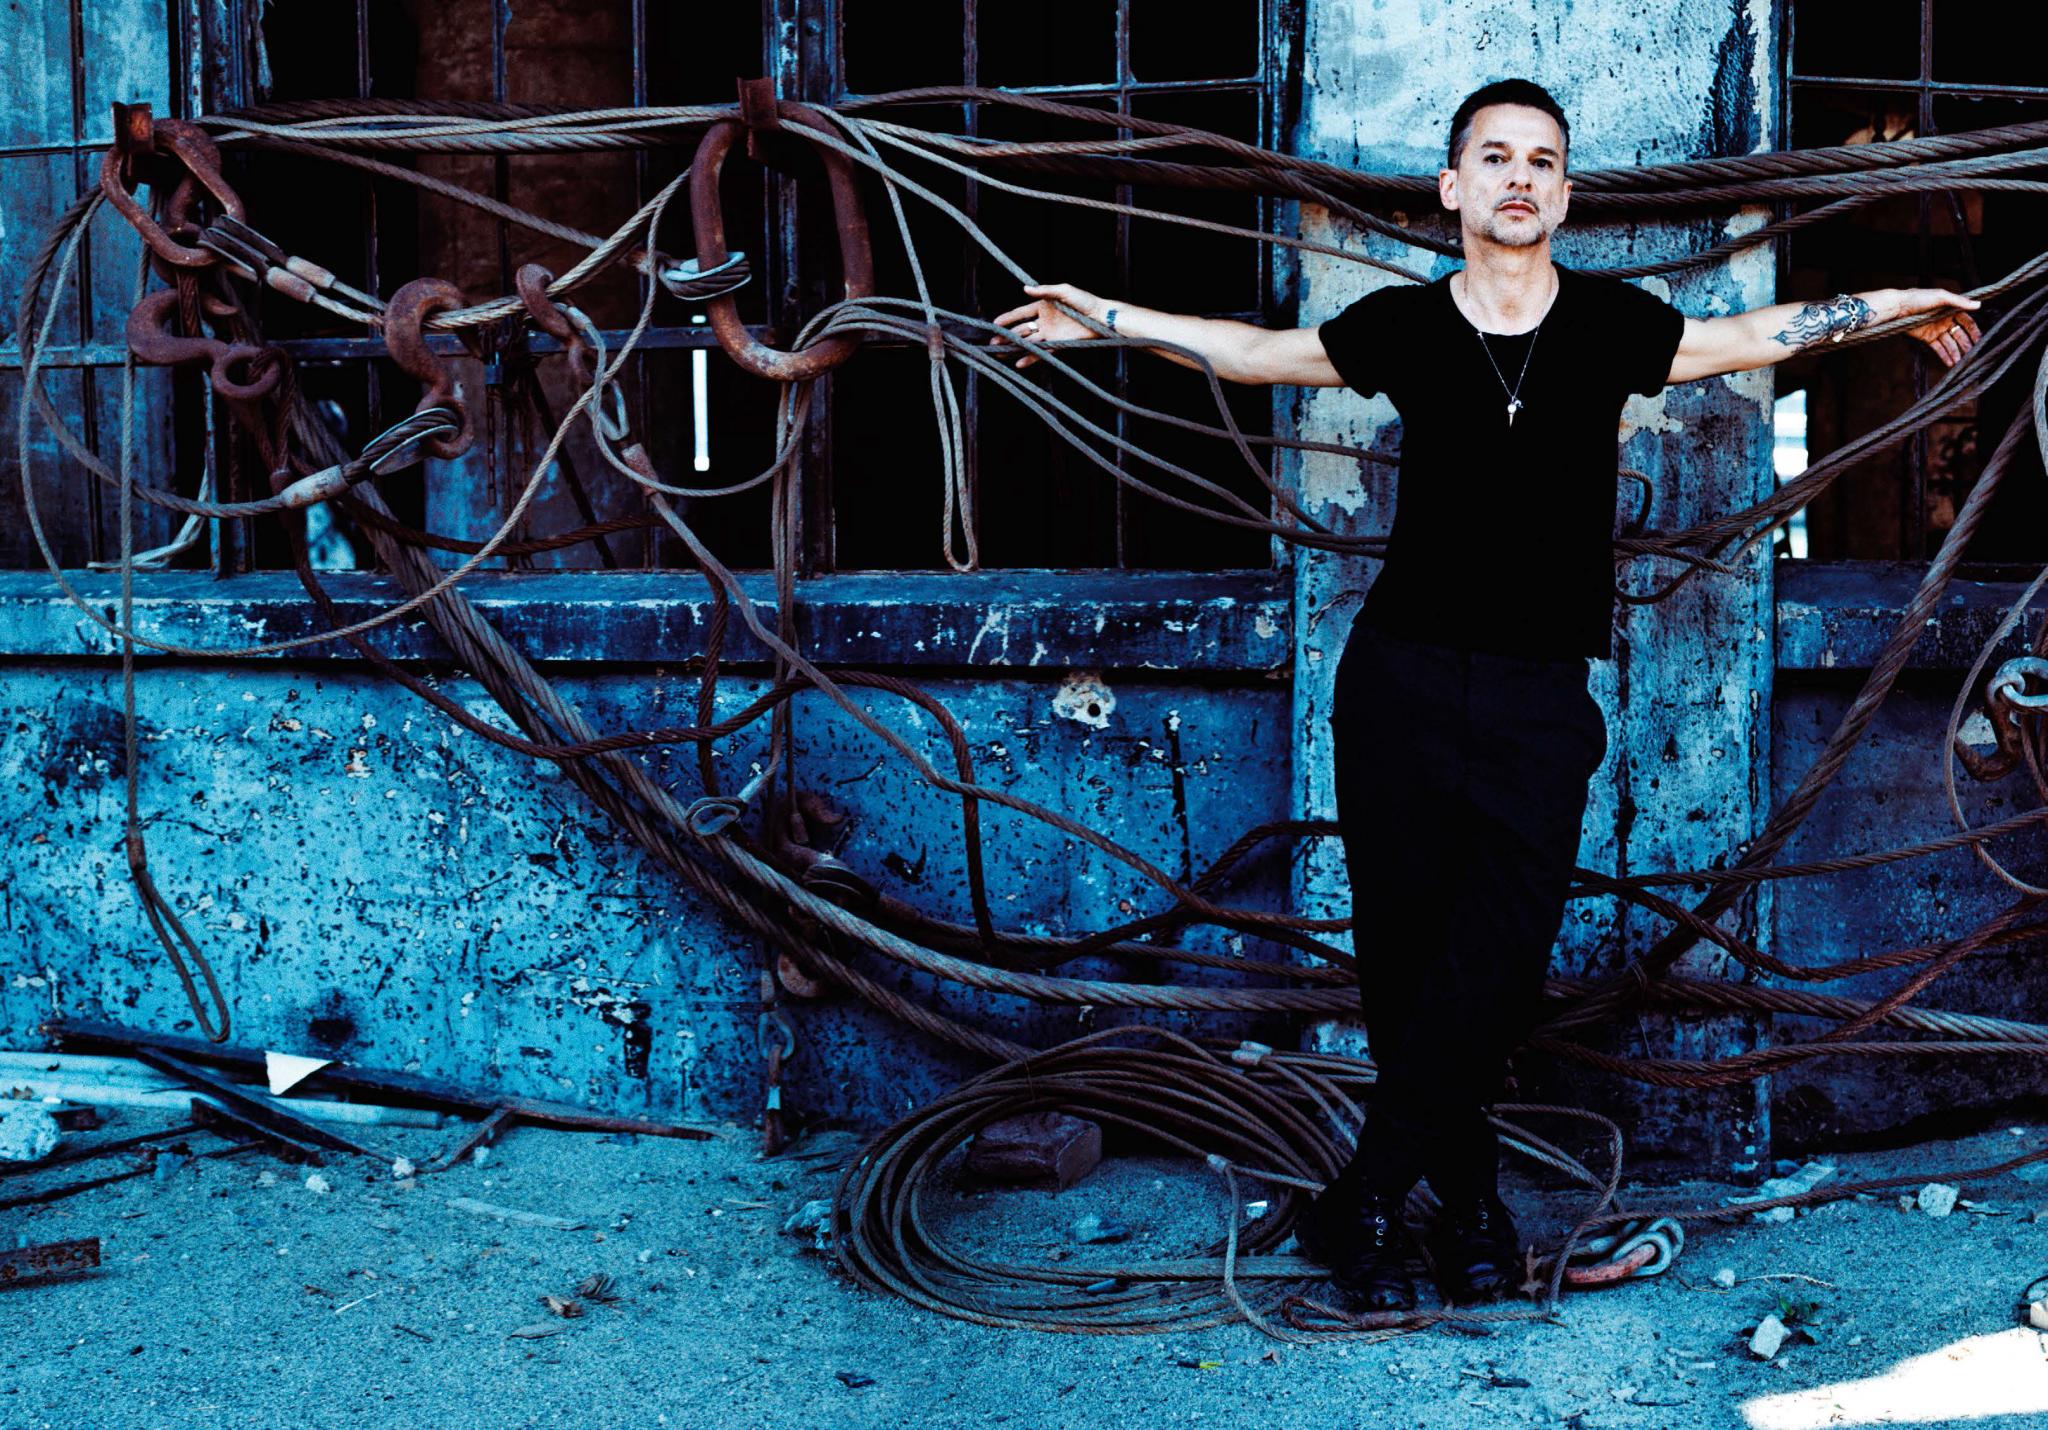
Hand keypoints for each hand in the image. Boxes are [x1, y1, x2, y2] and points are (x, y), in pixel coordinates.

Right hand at [991, 283, 1105, 367]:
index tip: (994, 323)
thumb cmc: (1085, 301)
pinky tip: (1019, 362)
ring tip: (1000, 352)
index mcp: (1043, 306)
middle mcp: (1044, 320)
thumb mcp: (1064, 291)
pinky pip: (1041, 352)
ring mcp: (1050, 333)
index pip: (1021, 313)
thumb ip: (1044, 291)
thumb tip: (1025, 289)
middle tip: (993, 342)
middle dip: (1006, 335)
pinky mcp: (1057, 344)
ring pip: (1028, 341)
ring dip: (1014, 347)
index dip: (1008, 318)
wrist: (1100, 317)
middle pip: (1021, 329)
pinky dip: (1031, 357)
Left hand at [1890, 288, 1981, 367]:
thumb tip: (1978, 305)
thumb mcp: (1941, 296)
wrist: (1897, 307)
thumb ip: (1959, 301)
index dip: (1973, 331)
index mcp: (1951, 310)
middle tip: (1972, 355)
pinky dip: (1944, 356)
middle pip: (1959, 335)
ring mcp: (1936, 330)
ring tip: (1961, 363)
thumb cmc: (1918, 297)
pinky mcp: (1926, 337)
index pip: (1966, 322)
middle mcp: (1945, 320)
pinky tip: (1950, 363)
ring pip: (1949, 343)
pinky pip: (1938, 348)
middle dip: (1966, 345)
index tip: (1980, 340)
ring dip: (1956, 353)